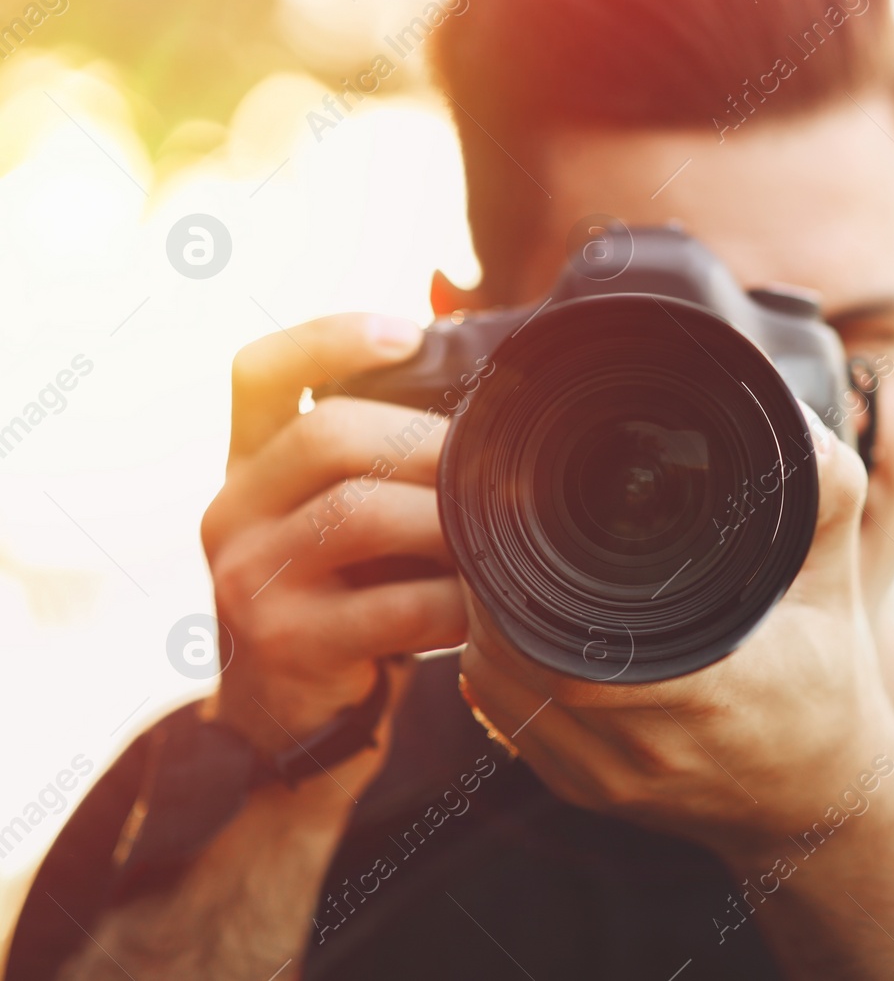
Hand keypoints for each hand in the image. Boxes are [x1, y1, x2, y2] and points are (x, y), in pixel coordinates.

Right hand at [200, 313, 468, 759]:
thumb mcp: (348, 525)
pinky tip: (484, 607)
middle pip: (327, 433)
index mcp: (249, 465)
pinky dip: (455, 600)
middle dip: (429, 443)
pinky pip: (392, 604)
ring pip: (358, 513)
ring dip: (447, 521)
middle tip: (498, 470)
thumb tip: (496, 416)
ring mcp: (248, 578)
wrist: (291, 723)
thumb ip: (387, 468)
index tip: (408, 335)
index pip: (261, 371)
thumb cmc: (347, 602)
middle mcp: (232, 510)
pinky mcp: (286, 643)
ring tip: (497, 537)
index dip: (330, 337)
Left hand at [458, 408, 893, 857]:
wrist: (819, 803)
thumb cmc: (827, 688)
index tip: (522, 521)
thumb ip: (829, 501)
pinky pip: (510, 725)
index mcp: (711, 692)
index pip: (573, 646)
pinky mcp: (588, 791)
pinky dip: (495, 672)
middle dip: (494, 593)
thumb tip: (802, 435)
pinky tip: (505, 628)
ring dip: (485, 629)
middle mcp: (651, 746)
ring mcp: (611, 778)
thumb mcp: (837, 586)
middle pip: (518, 665)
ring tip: (498, 569)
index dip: (528, 586)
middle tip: (498, 527)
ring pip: (502, 695)